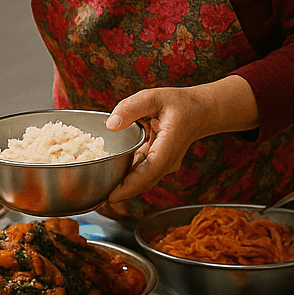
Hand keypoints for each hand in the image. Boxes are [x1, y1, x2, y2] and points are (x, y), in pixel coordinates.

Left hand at [96, 76, 258, 210]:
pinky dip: (126, 176)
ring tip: (97, 188)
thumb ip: (131, 108)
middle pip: (143, 182)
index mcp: (168, 145)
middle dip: (120, 192)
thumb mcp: (153, 98)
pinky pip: (141, 174)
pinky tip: (108, 174)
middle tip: (95, 195)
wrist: (198, 112)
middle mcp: (167, 160)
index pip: (150, 170)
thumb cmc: (178, 104)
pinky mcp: (158, 165)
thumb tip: (111, 124)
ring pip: (141, 181)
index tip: (112, 196)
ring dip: (121, 186)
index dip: (130, 185)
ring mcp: (164, 165)